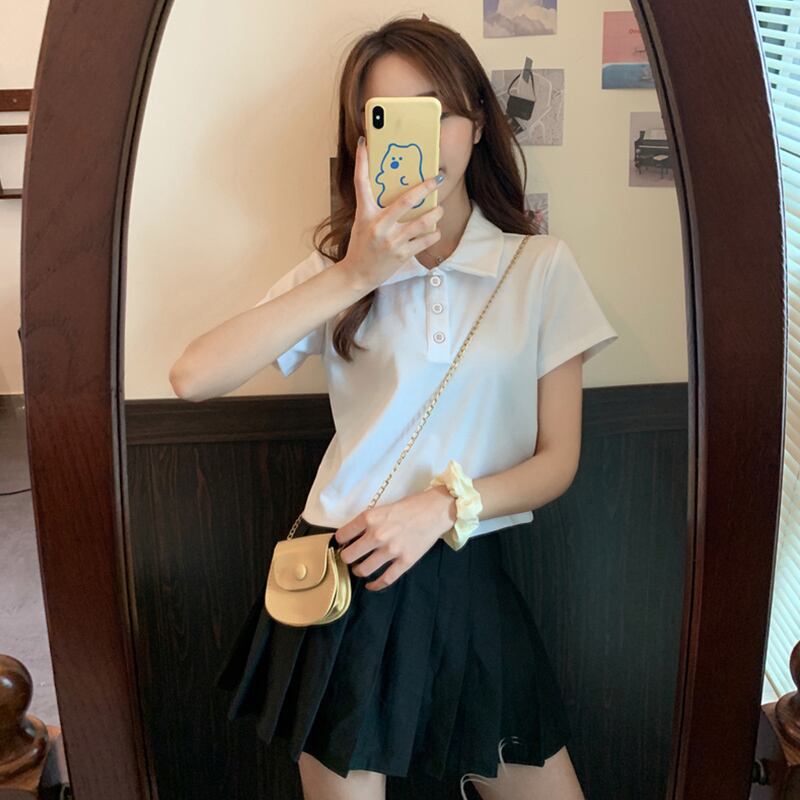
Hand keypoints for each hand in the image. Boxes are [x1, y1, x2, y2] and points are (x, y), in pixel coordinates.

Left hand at [334, 485, 457, 590]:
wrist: (435, 510)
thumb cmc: (409, 506)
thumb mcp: (382, 508)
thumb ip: (367, 522)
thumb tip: (352, 537)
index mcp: (369, 518)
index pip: (342, 535)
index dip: (340, 541)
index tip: (343, 544)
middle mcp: (377, 535)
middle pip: (349, 556)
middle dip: (347, 558)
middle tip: (352, 557)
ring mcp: (392, 550)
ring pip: (363, 570)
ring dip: (359, 571)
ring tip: (360, 568)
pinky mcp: (405, 561)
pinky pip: (385, 579)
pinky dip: (375, 585)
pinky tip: (371, 585)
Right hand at [342, 135, 444, 291]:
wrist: (357, 274)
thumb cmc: (361, 245)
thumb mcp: (362, 222)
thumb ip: (375, 206)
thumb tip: (392, 187)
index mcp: (365, 213)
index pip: (361, 182)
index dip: (362, 161)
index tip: (364, 143)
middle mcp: (378, 225)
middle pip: (406, 200)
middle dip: (425, 188)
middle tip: (437, 179)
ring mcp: (391, 241)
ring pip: (422, 222)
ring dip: (435, 214)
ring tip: (439, 210)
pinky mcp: (401, 255)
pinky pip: (425, 241)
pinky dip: (433, 234)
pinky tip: (434, 230)